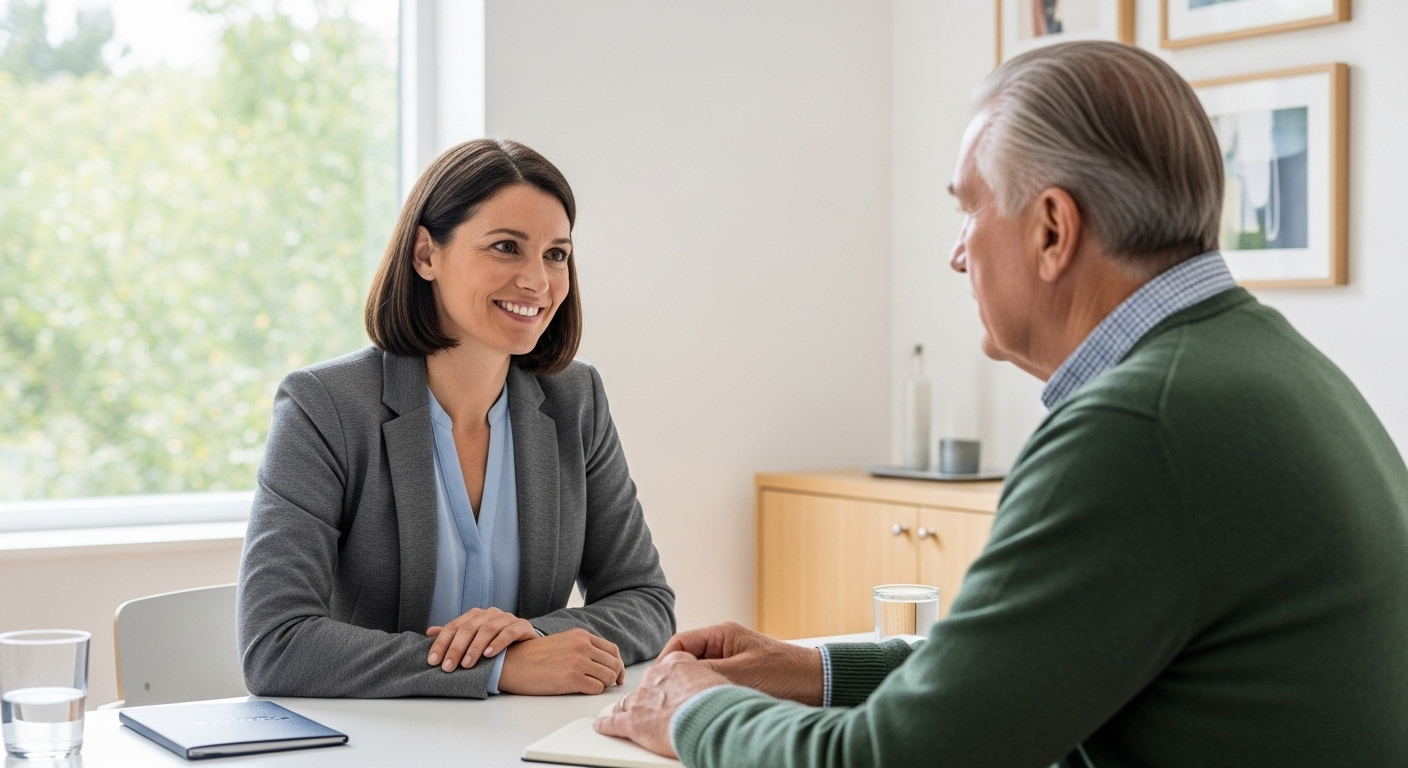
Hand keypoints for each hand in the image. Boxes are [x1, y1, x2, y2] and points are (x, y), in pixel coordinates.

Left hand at [425, 607, 536, 671]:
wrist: (525, 641)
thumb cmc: (495, 641)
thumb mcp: (473, 637)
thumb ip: (454, 635)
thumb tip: (429, 632)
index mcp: (475, 615)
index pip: (453, 627)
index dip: (442, 643)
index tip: (433, 661)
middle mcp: (490, 614)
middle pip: (468, 629)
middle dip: (456, 649)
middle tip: (448, 667)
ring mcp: (506, 618)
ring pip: (487, 630)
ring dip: (475, 648)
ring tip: (467, 664)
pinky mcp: (521, 626)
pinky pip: (508, 633)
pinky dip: (497, 643)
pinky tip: (489, 654)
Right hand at [498, 628, 626, 694]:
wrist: (512, 663)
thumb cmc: (534, 657)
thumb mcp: (562, 643)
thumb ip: (582, 648)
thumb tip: (603, 664)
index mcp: (581, 635)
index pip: (612, 650)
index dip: (617, 665)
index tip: (616, 675)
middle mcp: (583, 645)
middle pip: (614, 665)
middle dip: (612, 677)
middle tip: (605, 685)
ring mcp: (579, 661)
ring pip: (609, 677)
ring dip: (602, 685)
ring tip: (588, 686)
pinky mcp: (573, 678)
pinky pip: (597, 688)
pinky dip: (592, 691)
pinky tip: (579, 690)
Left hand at [593, 651, 729, 757]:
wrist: (709, 719)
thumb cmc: (717, 703)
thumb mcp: (716, 681)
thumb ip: (704, 682)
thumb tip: (709, 691)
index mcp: (676, 663)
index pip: (663, 671)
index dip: (664, 684)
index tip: (665, 690)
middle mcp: (655, 677)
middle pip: (644, 687)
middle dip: (646, 698)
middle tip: (652, 709)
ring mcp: (641, 699)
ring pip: (627, 703)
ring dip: (626, 710)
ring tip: (624, 716)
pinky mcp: (632, 721)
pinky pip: (612, 723)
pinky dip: (606, 726)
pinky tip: (601, 727)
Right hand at [662, 621, 822, 704]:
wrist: (820, 686)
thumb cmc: (788, 673)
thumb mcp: (742, 673)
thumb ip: (708, 673)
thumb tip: (677, 677)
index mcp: (723, 634)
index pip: (680, 643)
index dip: (665, 662)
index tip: (657, 683)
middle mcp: (725, 646)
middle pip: (686, 660)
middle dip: (676, 678)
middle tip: (666, 697)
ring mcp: (732, 662)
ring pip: (699, 675)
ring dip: (692, 689)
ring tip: (685, 704)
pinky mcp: (740, 679)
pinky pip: (713, 686)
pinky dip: (706, 697)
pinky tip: (705, 709)